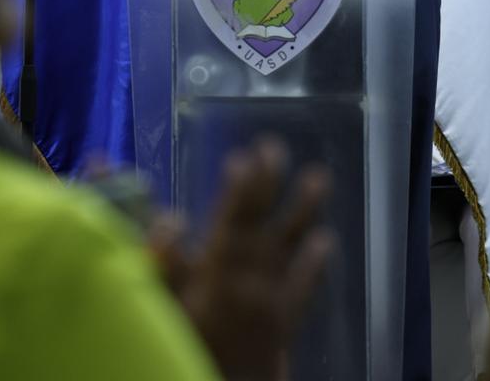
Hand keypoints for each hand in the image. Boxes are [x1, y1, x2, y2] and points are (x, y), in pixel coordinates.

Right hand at [176, 137, 333, 380]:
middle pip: (258, 223)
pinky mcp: (284, 322)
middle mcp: (247, 281)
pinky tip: (326, 241)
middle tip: (272, 146)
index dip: (237, 189)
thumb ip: (164, 262)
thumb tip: (170, 217)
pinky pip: (302, 289)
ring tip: (318, 176)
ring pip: (286, 247)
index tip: (241, 157)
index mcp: (216, 274)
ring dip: (302, 210)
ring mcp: (269, 300)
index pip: (229, 221)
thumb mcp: (163, 304)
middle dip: (266, 183)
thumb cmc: (185, 344)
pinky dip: (314, 265)